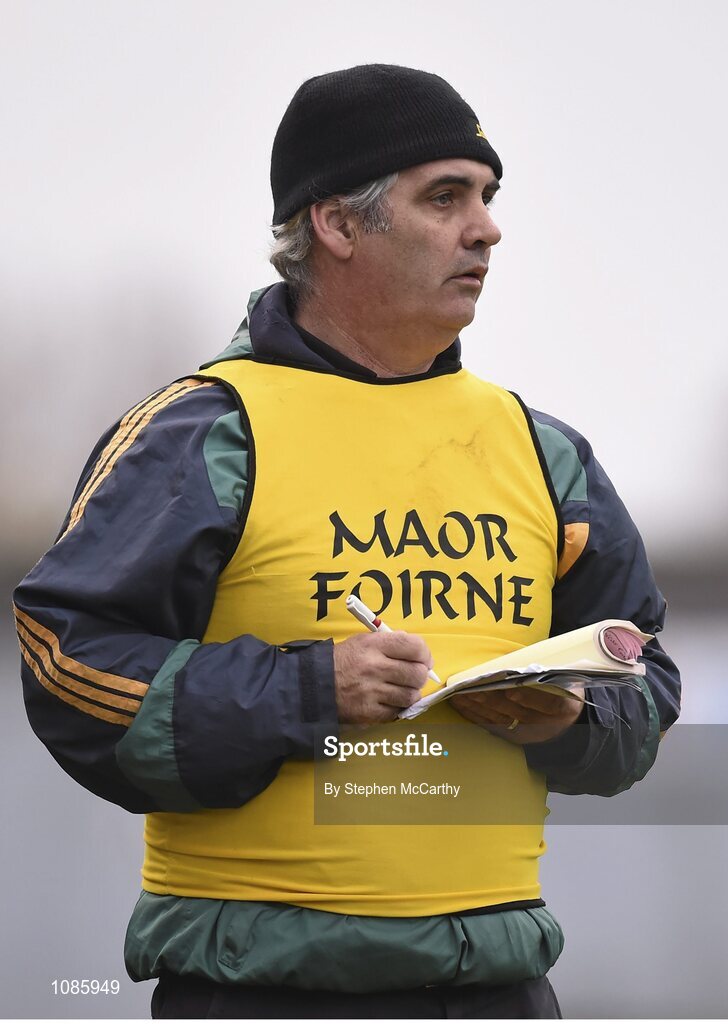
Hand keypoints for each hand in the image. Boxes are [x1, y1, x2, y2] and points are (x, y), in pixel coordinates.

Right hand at [333, 631, 432, 723]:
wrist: (315, 685)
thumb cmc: (343, 661)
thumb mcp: (363, 641)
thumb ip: (391, 644)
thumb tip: (419, 653)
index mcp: (374, 645)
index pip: (414, 646)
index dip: (425, 654)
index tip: (424, 659)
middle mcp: (374, 667)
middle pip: (417, 674)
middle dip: (420, 676)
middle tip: (413, 676)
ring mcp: (372, 692)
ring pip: (411, 696)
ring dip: (410, 693)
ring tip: (401, 689)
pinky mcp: (369, 712)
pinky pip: (397, 712)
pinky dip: (397, 708)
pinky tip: (390, 701)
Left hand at [449, 683, 584, 744]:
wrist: (569, 721)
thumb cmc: (563, 691)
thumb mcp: (563, 680)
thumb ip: (546, 674)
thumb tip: (519, 663)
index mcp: (565, 707)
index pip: (550, 705)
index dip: (530, 699)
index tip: (512, 692)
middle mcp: (547, 724)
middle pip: (519, 713)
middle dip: (493, 700)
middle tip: (472, 690)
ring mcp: (529, 732)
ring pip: (502, 719)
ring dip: (479, 707)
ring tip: (461, 695)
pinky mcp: (515, 736)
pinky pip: (493, 725)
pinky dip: (476, 715)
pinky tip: (462, 706)